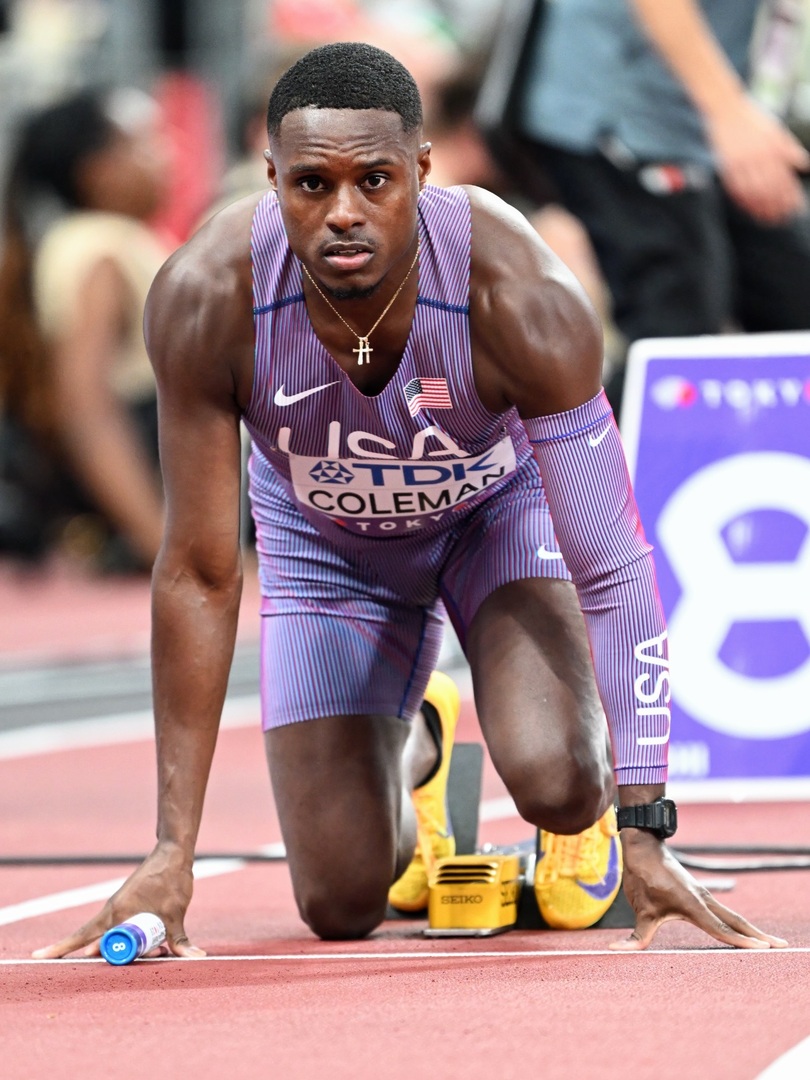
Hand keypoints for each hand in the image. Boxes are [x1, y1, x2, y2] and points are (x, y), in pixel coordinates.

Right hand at [32, 842, 204, 959]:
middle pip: (97, 943)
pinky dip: (133, 939)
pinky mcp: (129, 906)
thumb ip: (179, 940)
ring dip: (126, 950)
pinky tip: (155, 948)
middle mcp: (112, 912)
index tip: (39, 958)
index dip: (62, 950)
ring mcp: (119, 909)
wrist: (173, 853)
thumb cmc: (170, 880)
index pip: (81, 937)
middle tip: (129, 965)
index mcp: (115, 914)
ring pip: (113, 937)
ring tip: (156, 954)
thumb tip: (195, 959)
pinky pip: (123, 929)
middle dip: (104, 959)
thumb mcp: (175, 914)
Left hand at [610, 830, 788, 950]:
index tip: (760, 949)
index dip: (739, 941)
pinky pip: (724, 911)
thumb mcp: (640, 909)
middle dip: (758, 935)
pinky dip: (738, 922)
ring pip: (733, 915)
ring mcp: (703, 896)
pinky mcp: (700, 894)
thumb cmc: (643, 878)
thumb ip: (636, 935)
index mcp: (691, 905)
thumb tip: (614, 950)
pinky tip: (746, 930)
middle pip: (736, 921)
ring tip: (772, 942)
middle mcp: (703, 900)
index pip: (719, 929)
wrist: (644, 847)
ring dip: (752, 929)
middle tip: (780, 947)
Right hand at [707, 97, 809, 224]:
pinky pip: (736, 188)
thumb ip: (789, 148)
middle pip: (771, 188)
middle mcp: (760, 156)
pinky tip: (748, 209)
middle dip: (777, 206)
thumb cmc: (752, 119)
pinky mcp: (727, 165)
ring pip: (754, 192)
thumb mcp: (776, 129)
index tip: (795, 208)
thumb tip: (803, 164)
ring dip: (761, 208)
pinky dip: (743, 201)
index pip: (786, 177)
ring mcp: (742, 162)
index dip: (791, 195)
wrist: (726, 109)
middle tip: (781, 219)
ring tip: (766, 219)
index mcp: (774, 147)